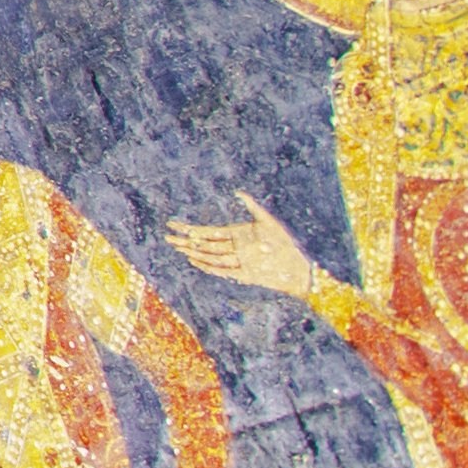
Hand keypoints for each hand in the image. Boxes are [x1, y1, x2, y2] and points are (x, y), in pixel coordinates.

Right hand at [168, 211, 333, 305]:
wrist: (299, 268)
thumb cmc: (286, 243)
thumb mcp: (269, 222)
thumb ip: (253, 207)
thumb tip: (238, 192)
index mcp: (238, 234)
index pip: (208, 231)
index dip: (190, 228)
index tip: (173, 224)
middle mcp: (235, 248)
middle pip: (205, 244)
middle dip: (186, 241)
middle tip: (167, 237)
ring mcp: (237, 261)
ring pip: (210, 256)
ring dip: (193, 252)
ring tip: (177, 248)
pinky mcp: (243, 275)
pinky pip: (221, 270)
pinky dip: (207, 267)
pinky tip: (194, 261)